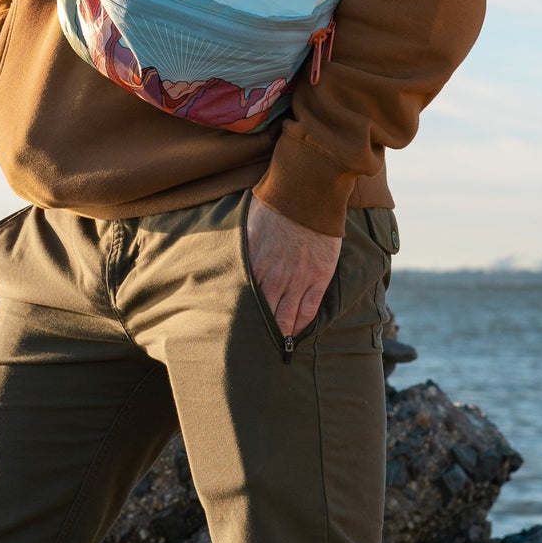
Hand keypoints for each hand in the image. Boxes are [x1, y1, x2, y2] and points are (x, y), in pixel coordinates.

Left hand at [247, 194, 341, 340]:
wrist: (308, 193)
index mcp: (253, 265)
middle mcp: (273, 277)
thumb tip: (222, 252)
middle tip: (254, 349)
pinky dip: (301, 325)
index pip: (243, 301)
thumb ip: (240, 246)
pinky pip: (308, 310)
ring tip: (277, 349)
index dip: (240, 319)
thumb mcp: (247, 225)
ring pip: (286, 318)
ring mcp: (297, 280)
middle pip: (263, 315)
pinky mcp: (318, 278)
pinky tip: (297, 334)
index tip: (234, 332)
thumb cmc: (275, 204)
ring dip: (281, 335)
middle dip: (258, 334)